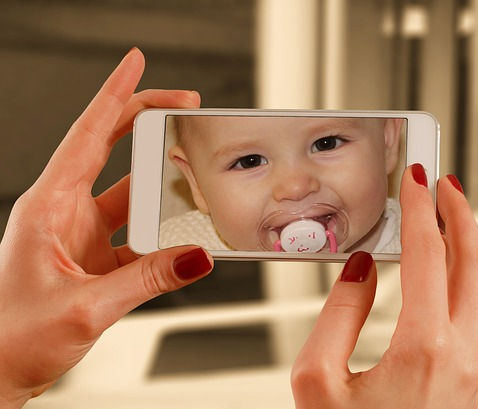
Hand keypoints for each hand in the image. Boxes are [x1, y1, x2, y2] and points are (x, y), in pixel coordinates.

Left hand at [0, 49, 213, 407]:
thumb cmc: (12, 338)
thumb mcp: (85, 308)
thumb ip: (147, 280)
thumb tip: (196, 256)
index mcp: (47, 208)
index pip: (86, 137)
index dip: (114, 96)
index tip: (135, 63)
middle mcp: (62, 213)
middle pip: (110, 149)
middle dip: (147, 120)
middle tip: (185, 102)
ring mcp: (78, 236)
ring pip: (130, 192)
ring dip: (161, 180)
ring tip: (196, 165)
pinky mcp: (93, 260)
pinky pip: (138, 233)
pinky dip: (164, 231)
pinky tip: (187, 234)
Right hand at [291, 166, 477, 408]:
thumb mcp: (316, 381)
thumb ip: (338, 315)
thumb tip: (361, 270)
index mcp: (425, 347)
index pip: (427, 255)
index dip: (421, 210)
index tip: (416, 179)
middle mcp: (461, 354)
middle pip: (474, 263)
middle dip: (461, 216)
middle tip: (445, 185)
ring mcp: (473, 368)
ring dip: (470, 245)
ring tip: (451, 218)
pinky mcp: (471, 381)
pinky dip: (469, 278)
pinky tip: (451, 273)